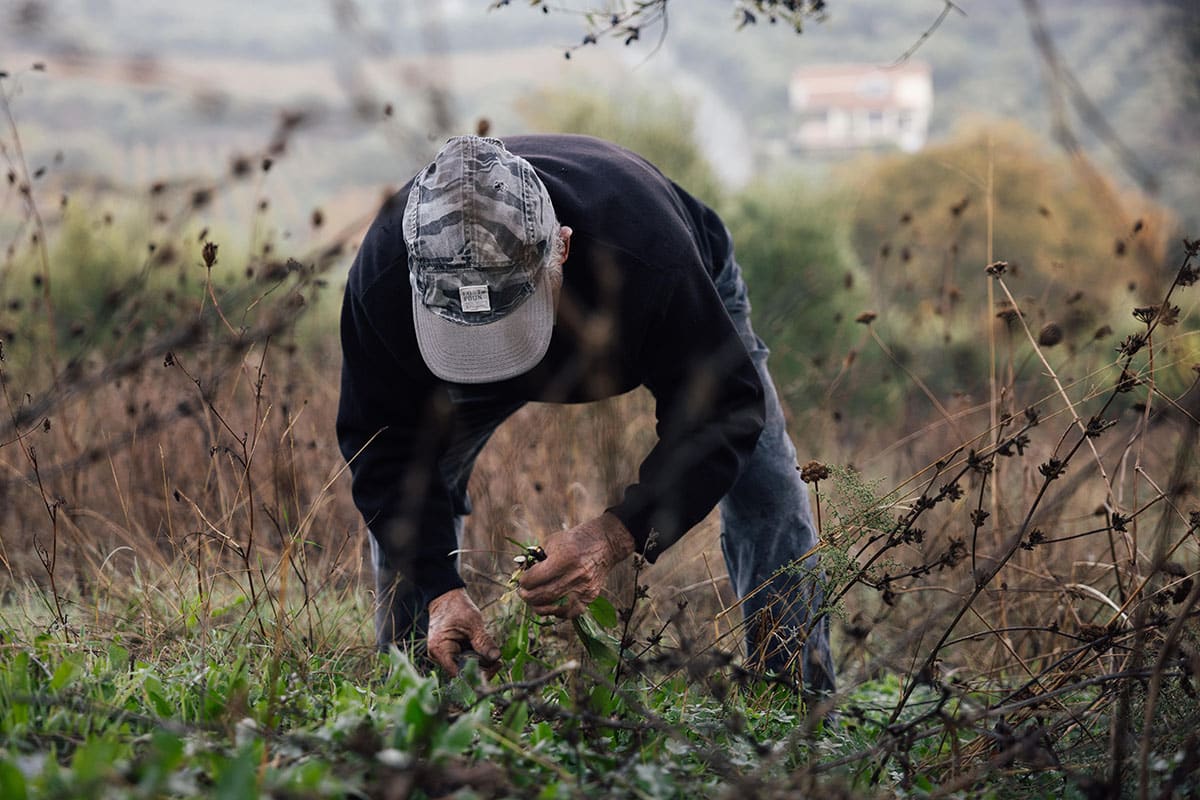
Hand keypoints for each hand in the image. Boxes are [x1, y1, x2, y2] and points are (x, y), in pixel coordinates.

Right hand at [426, 588, 501, 677]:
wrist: (446, 598)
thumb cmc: (457, 607)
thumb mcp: (473, 623)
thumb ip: (484, 641)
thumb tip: (496, 657)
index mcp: (440, 650)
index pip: (459, 674)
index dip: (478, 674)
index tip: (496, 666)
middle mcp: (438, 656)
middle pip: (463, 672)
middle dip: (482, 667)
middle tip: (498, 661)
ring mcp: (442, 656)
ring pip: (465, 667)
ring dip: (479, 662)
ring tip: (491, 652)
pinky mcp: (449, 653)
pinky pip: (464, 660)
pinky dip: (475, 657)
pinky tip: (483, 650)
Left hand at [518, 512, 634, 618]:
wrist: (604, 543)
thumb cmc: (575, 540)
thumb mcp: (553, 541)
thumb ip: (538, 558)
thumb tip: (522, 574)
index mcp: (564, 558)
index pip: (536, 577)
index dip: (524, 581)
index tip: (521, 580)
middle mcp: (575, 575)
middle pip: (544, 595)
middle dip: (528, 596)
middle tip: (523, 593)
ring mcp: (584, 588)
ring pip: (555, 607)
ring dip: (539, 606)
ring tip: (533, 601)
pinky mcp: (590, 597)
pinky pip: (570, 613)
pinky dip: (557, 612)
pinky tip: (550, 606)